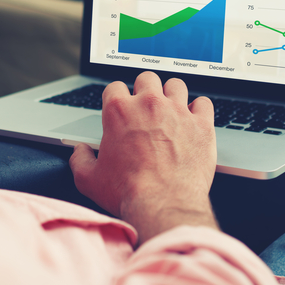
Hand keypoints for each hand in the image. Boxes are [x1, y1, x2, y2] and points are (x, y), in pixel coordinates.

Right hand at [69, 72, 218, 244]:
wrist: (163, 205)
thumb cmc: (127, 192)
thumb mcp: (89, 179)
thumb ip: (80, 159)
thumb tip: (80, 151)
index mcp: (119, 111)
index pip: (116, 87)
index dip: (117, 98)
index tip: (122, 108)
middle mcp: (149, 104)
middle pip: (147, 78)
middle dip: (145, 90)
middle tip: (147, 107)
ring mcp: (178, 111)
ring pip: (176, 85)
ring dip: (172, 95)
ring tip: (172, 110)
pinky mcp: (201, 124)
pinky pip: (204, 102)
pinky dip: (199, 109)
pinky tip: (194, 120)